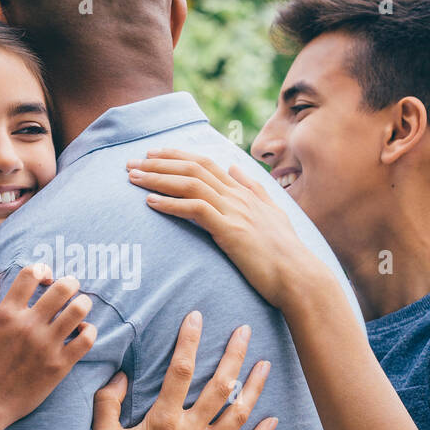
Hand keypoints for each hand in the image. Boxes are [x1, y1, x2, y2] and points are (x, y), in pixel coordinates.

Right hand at [0, 263, 96, 429]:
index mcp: (6, 314)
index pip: (31, 274)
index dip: (42, 269)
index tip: (44, 277)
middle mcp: (28, 326)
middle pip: (62, 289)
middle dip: (69, 282)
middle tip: (69, 288)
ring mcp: (46, 346)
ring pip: (78, 310)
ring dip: (82, 303)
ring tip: (79, 306)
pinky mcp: (59, 366)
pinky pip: (86, 340)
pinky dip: (89, 330)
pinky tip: (81, 331)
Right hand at [91, 311, 276, 429]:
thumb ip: (108, 401)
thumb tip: (121, 375)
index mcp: (163, 420)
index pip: (180, 370)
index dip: (189, 340)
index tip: (196, 317)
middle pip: (221, 386)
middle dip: (234, 355)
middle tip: (244, 331)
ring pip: (238, 414)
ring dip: (255, 388)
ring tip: (266, 365)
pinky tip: (273, 420)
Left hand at [127, 148, 311, 309]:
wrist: (298, 276)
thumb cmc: (284, 252)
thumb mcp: (271, 212)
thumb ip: (252, 188)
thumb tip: (234, 167)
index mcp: (243, 191)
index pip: (205, 163)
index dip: (176, 155)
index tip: (152, 154)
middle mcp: (237, 195)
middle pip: (192, 168)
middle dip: (158, 163)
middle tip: (131, 163)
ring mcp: (233, 211)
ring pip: (189, 184)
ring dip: (157, 179)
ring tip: (133, 178)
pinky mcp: (229, 230)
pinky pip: (194, 209)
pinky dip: (170, 203)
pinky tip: (150, 203)